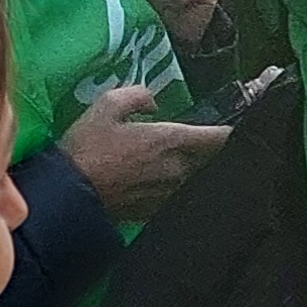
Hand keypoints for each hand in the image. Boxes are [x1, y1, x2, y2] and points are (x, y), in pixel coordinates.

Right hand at [58, 84, 228, 228]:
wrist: (70, 195)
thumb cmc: (87, 147)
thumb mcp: (105, 105)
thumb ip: (137, 95)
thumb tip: (154, 102)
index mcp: (171, 140)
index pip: (219, 138)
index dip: (231, 131)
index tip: (237, 126)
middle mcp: (178, 169)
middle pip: (211, 161)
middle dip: (212, 151)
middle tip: (207, 142)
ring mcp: (170, 193)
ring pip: (195, 178)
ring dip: (194, 169)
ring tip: (178, 162)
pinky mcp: (157, 211)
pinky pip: (177, 194)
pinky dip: (177, 186)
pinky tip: (160, 181)